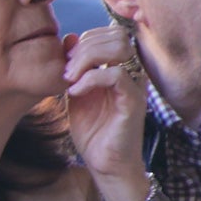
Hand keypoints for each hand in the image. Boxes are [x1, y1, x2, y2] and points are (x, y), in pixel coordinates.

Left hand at [62, 24, 152, 200]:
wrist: (106, 166)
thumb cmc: (94, 134)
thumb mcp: (76, 94)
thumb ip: (74, 69)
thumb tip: (69, 38)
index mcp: (119, 69)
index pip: (110, 34)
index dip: (85, 39)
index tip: (65, 62)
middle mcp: (131, 73)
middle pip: (116, 35)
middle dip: (84, 46)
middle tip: (66, 71)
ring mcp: (134, 86)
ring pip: (119, 47)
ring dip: (88, 58)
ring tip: (70, 78)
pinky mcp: (133, 102)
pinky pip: (116, 75)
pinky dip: (91, 79)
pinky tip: (76, 92)